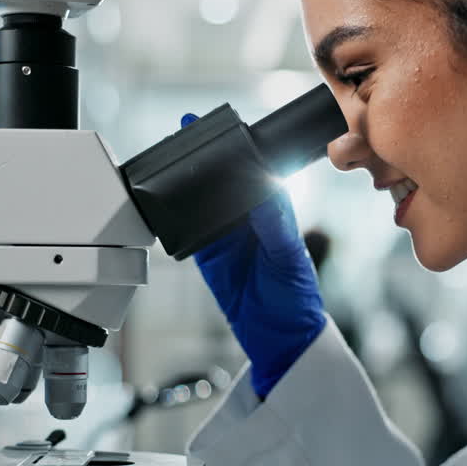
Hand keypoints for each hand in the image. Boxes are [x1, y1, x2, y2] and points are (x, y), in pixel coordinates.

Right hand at [186, 113, 326, 397]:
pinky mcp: (207, 253)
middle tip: (190, 130)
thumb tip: (264, 189)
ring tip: (174, 158)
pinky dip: (179, 216)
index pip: (257, 169)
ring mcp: (226, 234)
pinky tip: (169, 200)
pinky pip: (189, 229)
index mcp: (274, 209)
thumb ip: (274, 224)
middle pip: (226, 179)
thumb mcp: (288, 256)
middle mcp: (250, 217)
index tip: (229, 127)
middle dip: (210, 158)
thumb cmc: (296, 297)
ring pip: (204, 199)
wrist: (279, 338)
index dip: (243, 149)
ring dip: (192, 183)